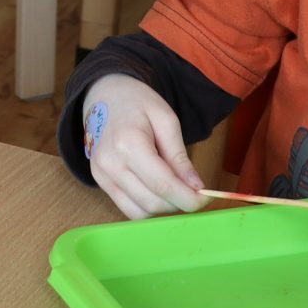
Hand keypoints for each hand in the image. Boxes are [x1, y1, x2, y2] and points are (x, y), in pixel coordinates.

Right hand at [81, 74, 202, 219]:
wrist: (104, 96)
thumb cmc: (137, 103)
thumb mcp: (166, 120)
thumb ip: (180, 156)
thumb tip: (196, 187)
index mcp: (128, 143)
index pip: (163, 185)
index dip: (189, 198)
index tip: (207, 198)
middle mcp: (110, 164)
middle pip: (153, 202)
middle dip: (179, 203)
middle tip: (194, 191)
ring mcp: (101, 176)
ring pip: (141, 212)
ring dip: (164, 207)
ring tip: (175, 188)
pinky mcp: (100, 182)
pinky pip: (128, 209)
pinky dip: (148, 207)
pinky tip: (158, 191)